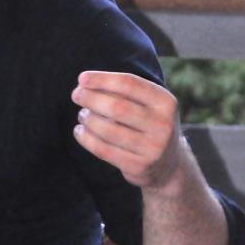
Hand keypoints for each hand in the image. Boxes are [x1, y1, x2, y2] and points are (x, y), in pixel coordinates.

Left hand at [71, 70, 182, 188]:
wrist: (169, 164)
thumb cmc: (148, 123)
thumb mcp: (147, 103)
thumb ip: (121, 91)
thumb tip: (84, 82)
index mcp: (165, 101)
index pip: (129, 84)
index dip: (102, 79)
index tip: (81, 78)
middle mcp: (162, 124)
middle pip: (117, 107)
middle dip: (91, 98)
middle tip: (76, 95)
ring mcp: (152, 148)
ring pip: (107, 130)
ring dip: (88, 119)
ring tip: (82, 115)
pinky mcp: (138, 166)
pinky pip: (103, 150)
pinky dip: (86, 138)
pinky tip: (80, 131)